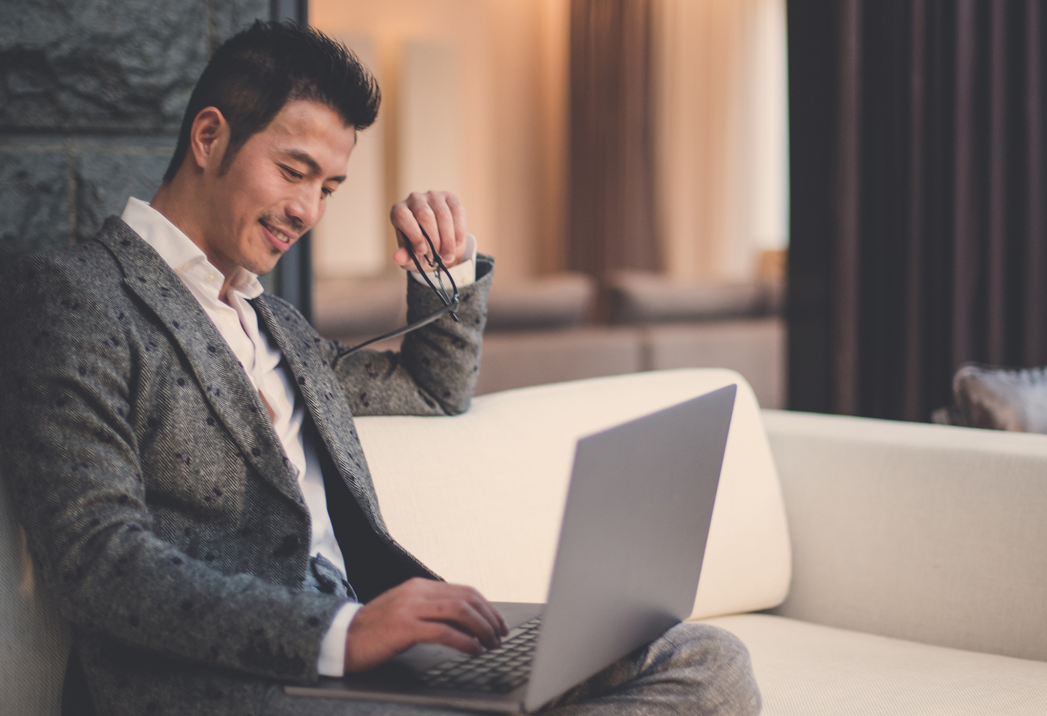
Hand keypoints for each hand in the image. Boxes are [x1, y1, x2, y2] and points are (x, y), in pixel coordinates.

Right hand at [343, 577, 508, 672]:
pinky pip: (443, 632)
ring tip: (490, 644)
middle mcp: (416, 592)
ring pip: (459, 612)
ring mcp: (410, 608)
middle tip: (500, 635)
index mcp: (419, 586)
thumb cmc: (375, 631)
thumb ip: (431, 611)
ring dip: (481, 629)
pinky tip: (473, 650)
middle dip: (489, 618)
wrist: (342, 639)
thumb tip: (466, 623)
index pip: (463, 591)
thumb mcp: (406, 613)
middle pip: (466, 598)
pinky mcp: (404, 628)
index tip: (498, 623)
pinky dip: (464, 642)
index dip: (486, 607)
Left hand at [390, 191, 467, 269]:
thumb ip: (405, 258)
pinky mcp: (450, 197)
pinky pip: (456, 211)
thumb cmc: (421, 249)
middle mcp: (414, 199)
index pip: (402, 216)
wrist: (440, 245)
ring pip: (442, 214)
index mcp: (398, 211)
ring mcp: (433, 196)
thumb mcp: (412, 257)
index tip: (422, 251)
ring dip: (447, 238)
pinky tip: (457, 244)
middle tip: (438, 257)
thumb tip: (398, 258)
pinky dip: (458, 230)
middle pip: (424, 214)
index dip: (413, 234)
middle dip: (433, 239)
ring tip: (448, 256)